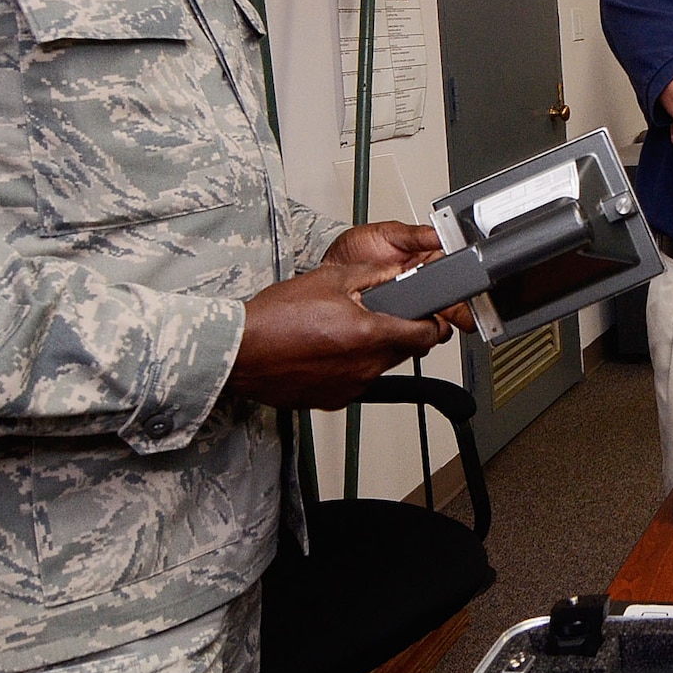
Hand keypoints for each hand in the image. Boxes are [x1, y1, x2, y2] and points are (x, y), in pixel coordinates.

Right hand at [228, 221, 460, 409]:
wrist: (239, 352)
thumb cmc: (276, 318)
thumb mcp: (330, 279)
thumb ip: (372, 275)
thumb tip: (397, 272)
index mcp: (369, 335)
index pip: (424, 336)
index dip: (432, 325)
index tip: (432, 319)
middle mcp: (364, 367)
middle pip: (403, 352)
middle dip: (400, 333)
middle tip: (379, 316)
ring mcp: (348, 388)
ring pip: (379, 368)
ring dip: (373, 350)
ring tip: (344, 331)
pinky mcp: (331, 400)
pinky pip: (355, 382)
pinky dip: (350, 367)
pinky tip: (328, 351)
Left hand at [323, 220, 474, 333]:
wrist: (330, 267)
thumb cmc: (357, 247)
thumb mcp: (388, 233)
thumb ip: (416, 235)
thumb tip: (441, 234)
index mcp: (426, 260)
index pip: (453, 275)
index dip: (463, 288)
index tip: (470, 299)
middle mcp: (421, 283)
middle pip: (449, 302)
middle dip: (457, 313)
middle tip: (459, 319)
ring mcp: (408, 303)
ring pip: (433, 320)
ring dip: (437, 327)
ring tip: (436, 329)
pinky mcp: (394, 319)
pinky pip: (410, 332)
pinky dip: (416, 338)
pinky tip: (417, 337)